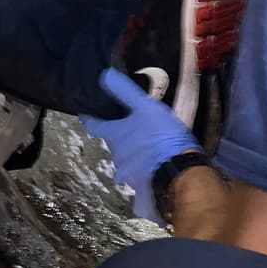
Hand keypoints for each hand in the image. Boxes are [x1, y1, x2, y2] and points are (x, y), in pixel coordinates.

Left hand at [80, 69, 201, 221]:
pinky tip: (157, 173)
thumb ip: (125, 92)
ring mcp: (128, 178)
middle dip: (120, 140)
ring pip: (126, 165)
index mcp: (115, 137)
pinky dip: (146, 176)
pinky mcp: (142, 193)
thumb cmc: (162, 138)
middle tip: (132, 132)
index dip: (90, 119)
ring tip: (148, 153)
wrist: (180, 176)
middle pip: (113, 146)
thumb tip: (103, 74)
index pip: (94, 126)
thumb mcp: (146, 108)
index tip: (86, 114)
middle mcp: (116, 158)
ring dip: (134, 159)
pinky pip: (140, 182)